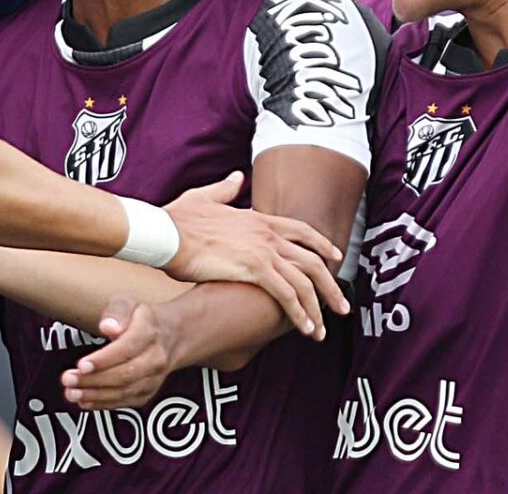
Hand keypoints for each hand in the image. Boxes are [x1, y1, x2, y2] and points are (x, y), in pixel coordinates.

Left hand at [60, 297, 176, 409]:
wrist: (171, 336)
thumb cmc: (141, 319)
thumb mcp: (128, 303)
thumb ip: (116, 311)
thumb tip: (108, 327)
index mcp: (149, 333)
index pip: (126, 349)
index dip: (103, 360)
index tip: (82, 364)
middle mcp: (155, 358)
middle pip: (125, 374)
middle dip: (94, 380)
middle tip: (69, 379)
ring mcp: (154, 378)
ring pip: (125, 391)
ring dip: (96, 395)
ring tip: (72, 393)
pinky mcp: (148, 392)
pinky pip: (126, 401)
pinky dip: (104, 403)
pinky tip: (85, 401)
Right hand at [161, 173, 346, 336]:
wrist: (166, 232)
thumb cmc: (178, 219)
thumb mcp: (203, 197)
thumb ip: (224, 189)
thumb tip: (236, 177)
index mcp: (257, 218)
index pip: (301, 230)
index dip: (321, 244)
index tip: (335, 257)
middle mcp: (267, 234)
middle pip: (312, 260)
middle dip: (330, 286)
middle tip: (341, 305)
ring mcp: (263, 251)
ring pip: (305, 282)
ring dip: (318, 308)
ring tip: (323, 329)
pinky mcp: (255, 269)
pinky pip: (287, 296)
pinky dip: (300, 314)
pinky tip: (305, 328)